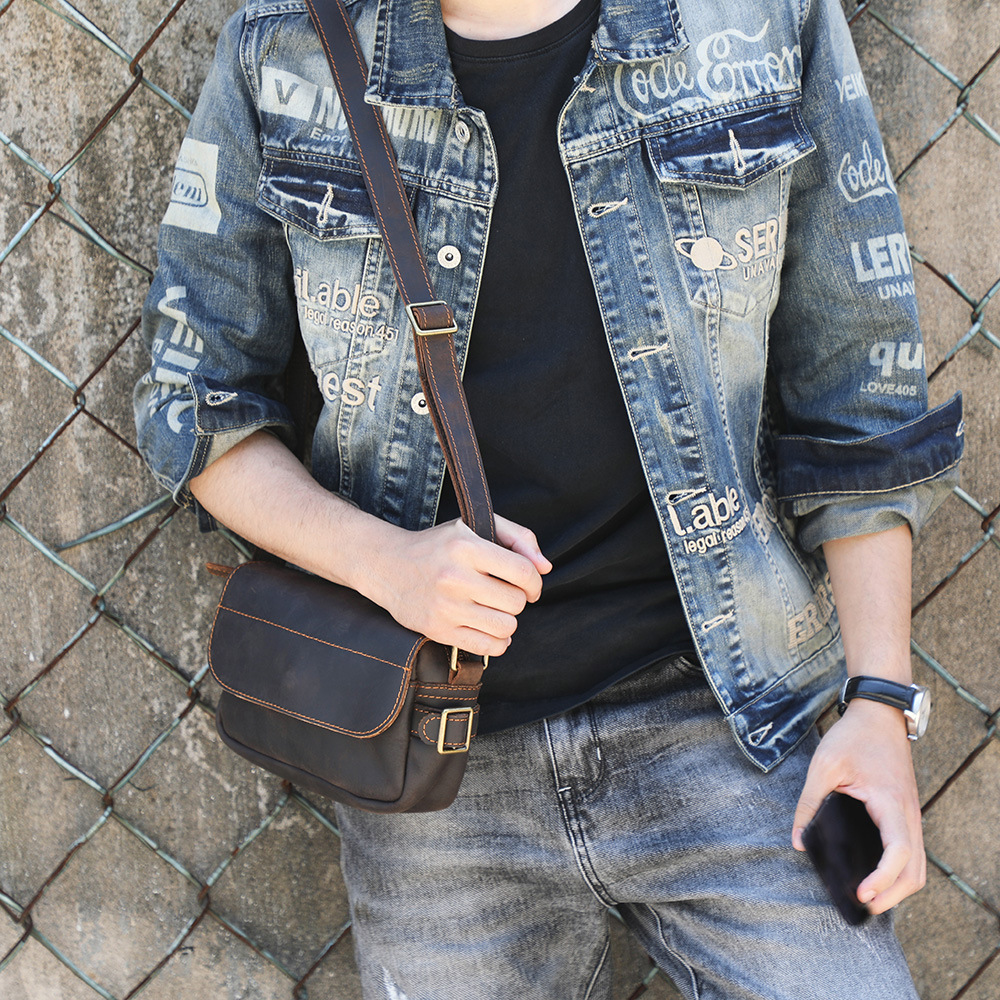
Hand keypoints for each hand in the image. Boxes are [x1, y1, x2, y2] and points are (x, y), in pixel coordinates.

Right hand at [357, 514, 551, 657]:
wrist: (387, 565)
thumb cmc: (438, 545)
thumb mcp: (475, 526)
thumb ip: (517, 538)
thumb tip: (545, 567)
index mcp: (466, 547)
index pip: (522, 572)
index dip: (534, 582)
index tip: (529, 585)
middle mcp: (455, 577)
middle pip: (516, 602)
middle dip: (517, 600)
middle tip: (503, 594)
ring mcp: (445, 606)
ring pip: (505, 626)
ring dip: (507, 621)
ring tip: (494, 610)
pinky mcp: (437, 629)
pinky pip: (487, 647)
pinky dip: (497, 642)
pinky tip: (489, 629)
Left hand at [792, 698, 925, 913]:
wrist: (879, 714)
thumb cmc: (852, 736)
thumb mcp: (823, 766)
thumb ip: (808, 803)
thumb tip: (797, 841)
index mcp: (890, 802)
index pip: (897, 852)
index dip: (882, 879)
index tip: (861, 893)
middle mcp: (908, 813)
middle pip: (914, 871)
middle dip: (892, 895)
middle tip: (862, 905)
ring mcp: (910, 814)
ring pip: (917, 865)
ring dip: (898, 887)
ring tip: (868, 897)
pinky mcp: (905, 813)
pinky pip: (911, 852)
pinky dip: (899, 871)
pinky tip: (875, 875)